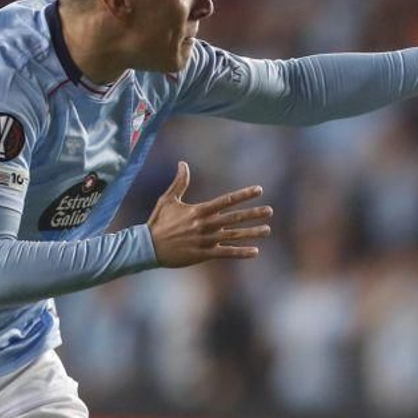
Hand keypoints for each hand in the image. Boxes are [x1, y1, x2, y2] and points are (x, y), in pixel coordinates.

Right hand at [146, 162, 271, 267]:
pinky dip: (240, 252)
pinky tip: (255, 251)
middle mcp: (205, 225)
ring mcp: (205, 240)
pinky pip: (225, 253)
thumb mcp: (167, 200)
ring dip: (252, 233)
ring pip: (233, 236)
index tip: (259, 190)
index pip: (226, 201)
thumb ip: (179, 182)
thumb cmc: (158, 222)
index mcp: (198, 211)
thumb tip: (183, 163)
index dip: (243, 195)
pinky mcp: (203, 254)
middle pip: (234, 218)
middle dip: (253, 214)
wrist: (147, 246)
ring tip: (267, 229)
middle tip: (270, 210)